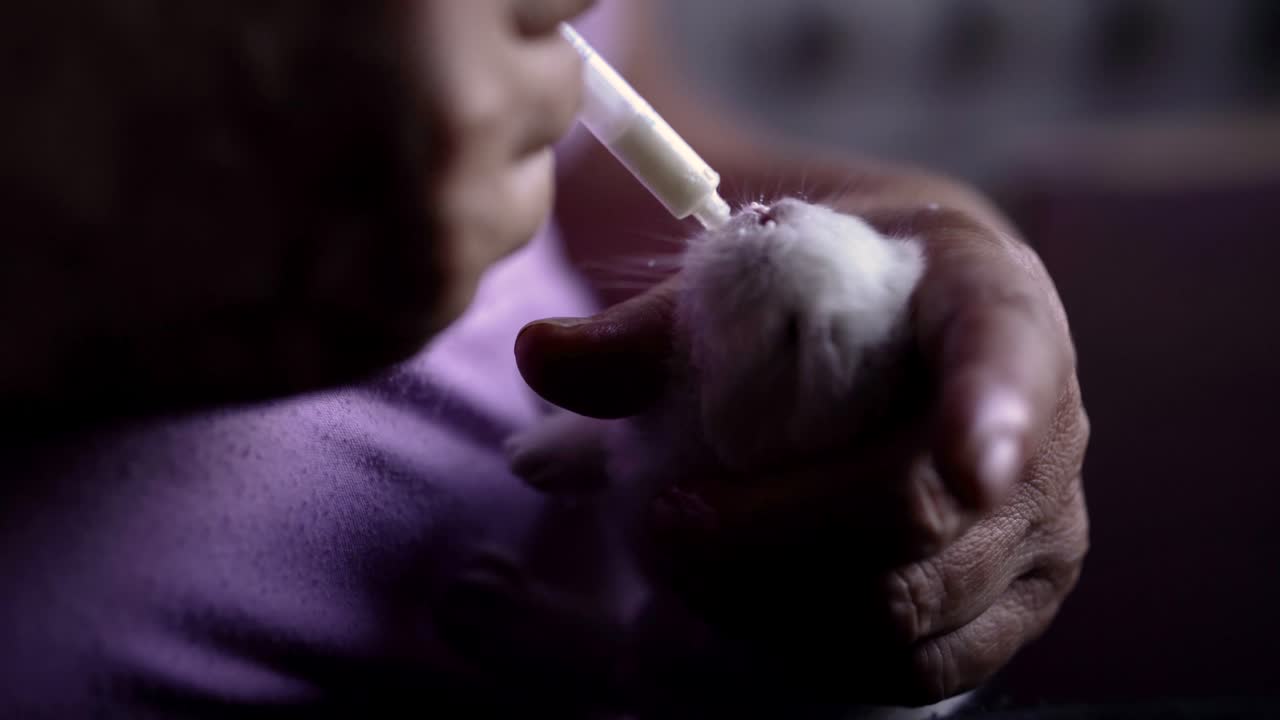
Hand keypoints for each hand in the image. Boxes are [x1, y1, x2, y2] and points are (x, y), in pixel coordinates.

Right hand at [2, 0, 591, 421]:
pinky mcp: (407, 314)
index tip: (467, 7)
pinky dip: (431, 234)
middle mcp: (456, 85)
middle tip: (386, 73)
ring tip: (340, 149)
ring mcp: (441, 213)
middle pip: (560, 70)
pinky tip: (320, 219)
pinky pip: (479, 256)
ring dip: (474, 157)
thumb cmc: (75, 30)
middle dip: (497, 63)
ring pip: (531, 174)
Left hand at [515, 181, 1089, 706]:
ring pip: (910, 614)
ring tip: (680, 572)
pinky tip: (737, 620)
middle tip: (661, 527)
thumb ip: (651, 326)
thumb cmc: (829, 289)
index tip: (969, 463)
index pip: (1003, 354)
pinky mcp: (1008, 608)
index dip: (991, 408)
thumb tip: (538, 355)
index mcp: (987, 305)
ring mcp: (1035, 532)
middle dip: (771, 538)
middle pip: (916, 516)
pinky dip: (815, 656)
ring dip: (773, 607)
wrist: (910, 324)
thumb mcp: (751, 277)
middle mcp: (1040, 429)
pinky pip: (917, 667)